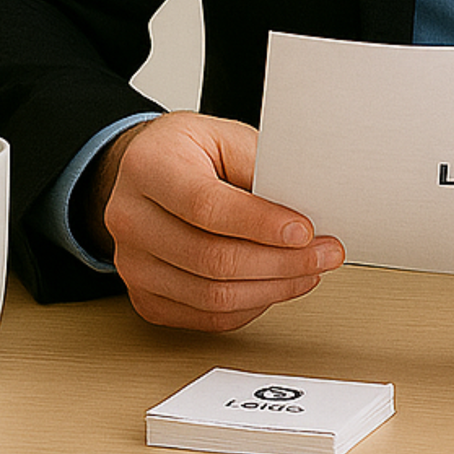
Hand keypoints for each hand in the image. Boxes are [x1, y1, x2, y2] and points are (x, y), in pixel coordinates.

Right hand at [83, 113, 343, 331]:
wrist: (145, 172)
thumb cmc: (187, 153)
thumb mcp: (224, 137)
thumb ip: (258, 166)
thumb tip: (305, 205)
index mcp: (146, 167)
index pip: (205, 206)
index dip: (259, 224)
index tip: (304, 231)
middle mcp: (129, 218)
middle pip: (211, 259)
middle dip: (280, 262)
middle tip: (324, 253)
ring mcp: (132, 264)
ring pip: (211, 296)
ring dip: (272, 289)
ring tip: (308, 270)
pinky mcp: (145, 297)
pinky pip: (206, 317)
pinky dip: (250, 307)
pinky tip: (275, 285)